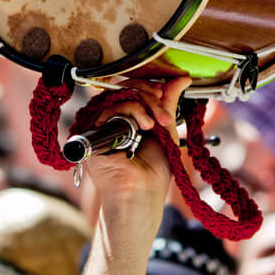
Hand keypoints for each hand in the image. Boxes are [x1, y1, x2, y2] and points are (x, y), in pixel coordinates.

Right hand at [84, 77, 191, 211]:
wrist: (142, 195)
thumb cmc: (153, 172)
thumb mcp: (165, 130)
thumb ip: (168, 103)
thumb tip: (181, 79)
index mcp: (128, 118)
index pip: (134, 88)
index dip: (149, 87)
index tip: (164, 93)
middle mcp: (112, 119)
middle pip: (125, 88)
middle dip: (149, 95)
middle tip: (163, 114)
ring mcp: (101, 125)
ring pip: (119, 95)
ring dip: (144, 104)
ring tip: (155, 124)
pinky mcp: (93, 133)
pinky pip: (110, 108)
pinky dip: (131, 111)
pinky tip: (144, 126)